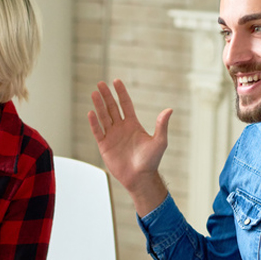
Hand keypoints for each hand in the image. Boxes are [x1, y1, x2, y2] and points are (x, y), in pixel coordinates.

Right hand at [87, 79, 172, 214]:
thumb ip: (162, 125)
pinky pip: (98, 132)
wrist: (140, 178)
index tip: (116, 81)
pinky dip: (94, 123)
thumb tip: (169, 109)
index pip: (125, 104)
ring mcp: (112, 136)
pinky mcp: (104, 146)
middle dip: (106, 96)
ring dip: (98, 105)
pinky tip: (91, 112)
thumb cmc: (151, 161)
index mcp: (133, 124)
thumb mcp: (160, 141)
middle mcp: (121, 128)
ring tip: (94, 93)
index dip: (121, 93)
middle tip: (100, 83)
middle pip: (112, 108)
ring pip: (103, 117)